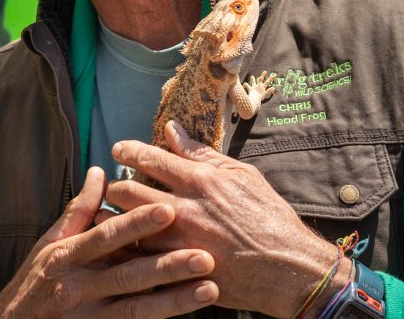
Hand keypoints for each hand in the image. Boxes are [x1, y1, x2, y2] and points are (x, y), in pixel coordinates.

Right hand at [0, 166, 218, 317]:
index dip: (137, 224)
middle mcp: (77, 288)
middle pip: (128, 276)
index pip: (107, 237)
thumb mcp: (49, 244)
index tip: (169, 210)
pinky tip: (188, 314)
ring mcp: (87, 317)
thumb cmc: (33, 281)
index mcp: (67, 257)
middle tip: (204, 256)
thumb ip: (79, 211)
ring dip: (176, 300)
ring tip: (209, 289)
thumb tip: (100, 172)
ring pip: (137, 310)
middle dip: (168, 266)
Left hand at [103, 122, 350, 316]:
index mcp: (201, 182)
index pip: (151, 158)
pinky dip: (130, 250)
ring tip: (116, 216)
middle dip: (115, 186)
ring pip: (125, 228)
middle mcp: (184, 211)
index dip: (128, 151)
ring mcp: (178, 245)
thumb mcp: (242, 176)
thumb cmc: (269, 218)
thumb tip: (174, 129)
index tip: (118, 149)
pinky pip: (138, 260)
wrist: (288, 268)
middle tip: (115, 186)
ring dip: (116, 220)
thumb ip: (203, 154)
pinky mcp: (178, 273)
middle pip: (126, 192)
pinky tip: (130, 246)